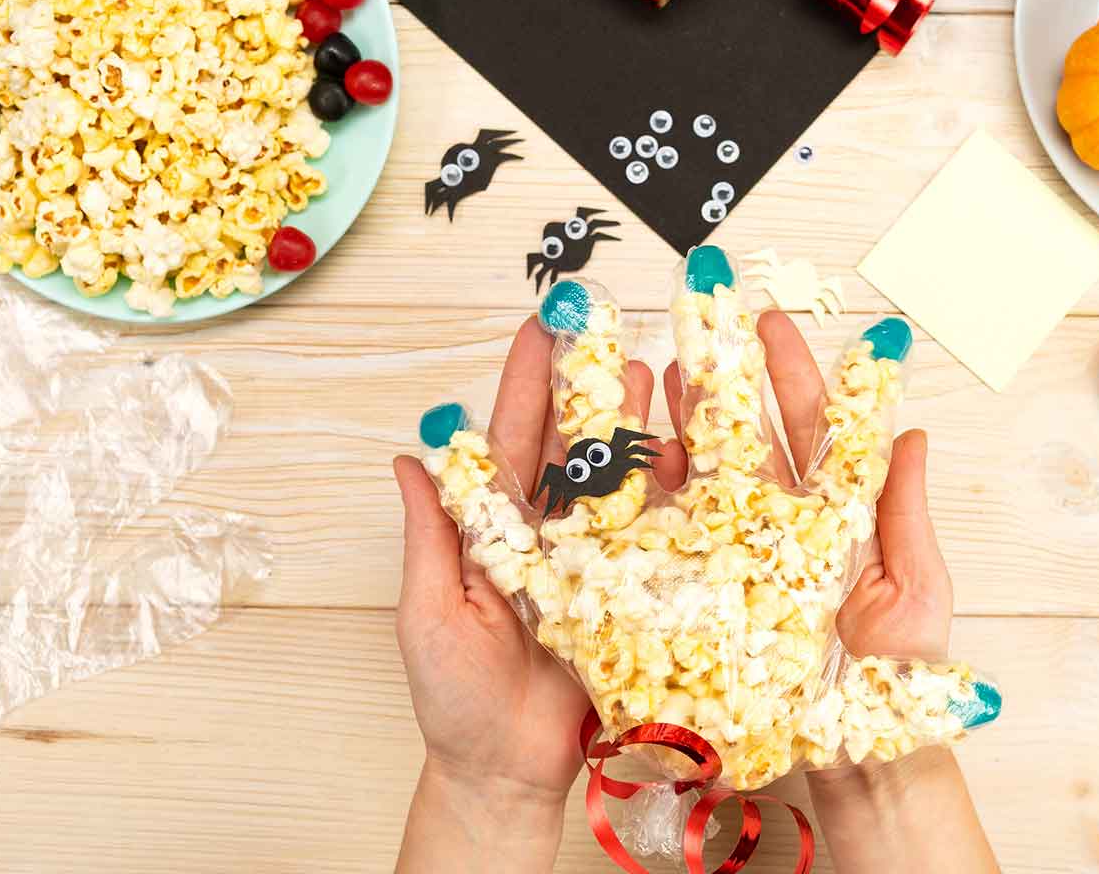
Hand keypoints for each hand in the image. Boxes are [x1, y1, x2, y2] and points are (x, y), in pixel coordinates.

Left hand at [393, 316, 654, 870]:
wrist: (506, 772)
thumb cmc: (454, 700)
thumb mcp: (428, 613)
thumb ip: (430, 537)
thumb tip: (408, 460)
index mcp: (496, 531)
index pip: (512, 442)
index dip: (526, 384)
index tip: (541, 329)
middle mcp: (550, 536)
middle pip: (572, 447)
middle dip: (590, 385)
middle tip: (610, 328)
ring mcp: (597, 563)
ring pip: (619, 480)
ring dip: (637, 424)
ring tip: (657, 370)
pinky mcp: (635, 596)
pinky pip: (656, 537)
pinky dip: (673, 493)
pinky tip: (689, 451)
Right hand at [706, 317, 995, 873]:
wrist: (857, 760)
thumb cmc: (893, 682)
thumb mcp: (916, 590)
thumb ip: (906, 512)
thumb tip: (913, 435)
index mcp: (840, 516)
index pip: (815, 429)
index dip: (794, 375)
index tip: (770, 324)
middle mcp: (786, 528)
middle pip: (754, 437)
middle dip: (729, 378)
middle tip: (704, 324)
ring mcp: (744, 558)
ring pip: (711, 476)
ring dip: (688, 421)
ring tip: (663, 371)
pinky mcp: (709, 595)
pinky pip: (681, 537)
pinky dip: (658, 494)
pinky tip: (639, 455)